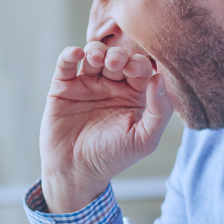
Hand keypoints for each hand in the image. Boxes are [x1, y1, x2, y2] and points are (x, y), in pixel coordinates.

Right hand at [39, 42, 172, 212]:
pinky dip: (70, 54)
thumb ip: (159, 111)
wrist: (76, 172)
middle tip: (115, 62)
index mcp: (133, 95)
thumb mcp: (144, 140)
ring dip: (96, 50)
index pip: (140, 68)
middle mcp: (111, 86)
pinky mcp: (63, 87)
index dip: (138, 63)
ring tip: (97, 58)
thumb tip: (160, 78)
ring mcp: (86, 84)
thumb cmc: (113, 158)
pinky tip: (77, 54)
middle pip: (117, 57)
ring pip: (93, 55)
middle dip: (118, 55)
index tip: (134, 69)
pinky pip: (66, 64)